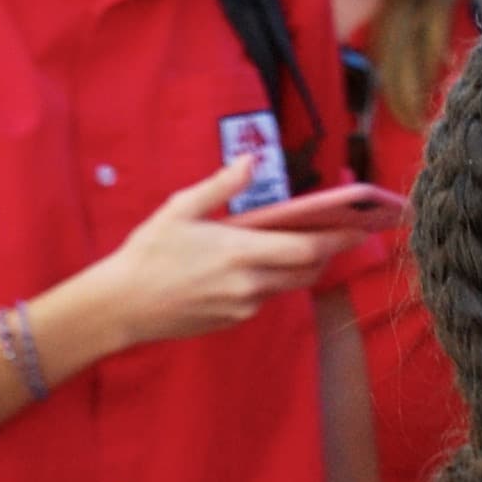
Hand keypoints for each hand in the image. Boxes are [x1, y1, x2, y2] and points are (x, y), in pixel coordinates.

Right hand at [63, 161, 355, 358]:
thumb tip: (250, 160)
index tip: (363, 227)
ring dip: (300, 267)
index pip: (309, 249)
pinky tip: (258, 266)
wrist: (118, 306)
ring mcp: (242, 306)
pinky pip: (265, 299)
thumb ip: (220, 185)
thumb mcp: (180, 210)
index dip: (341, 239)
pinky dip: (272, 282)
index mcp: (241, 252)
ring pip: (288, 285)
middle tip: (340, 234)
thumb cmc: (147, 253)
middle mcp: (249, 284)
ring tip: (304, 245)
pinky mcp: (232, 321)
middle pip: (308, 270)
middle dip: (327, 252)